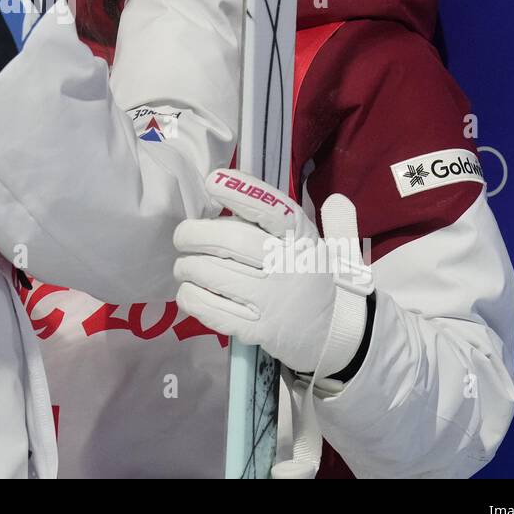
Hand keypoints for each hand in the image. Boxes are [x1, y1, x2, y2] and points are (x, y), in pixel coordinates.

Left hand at [173, 170, 371, 376]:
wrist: (331, 331)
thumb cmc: (310, 275)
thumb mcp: (313, 241)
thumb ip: (291, 215)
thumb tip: (299, 192)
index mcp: (302, 238)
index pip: (274, 210)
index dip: (241, 193)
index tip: (213, 182)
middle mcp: (289, 265)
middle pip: (232, 241)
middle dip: (195, 235)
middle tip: (182, 237)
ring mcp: (273, 300)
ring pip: (215, 274)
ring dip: (188, 267)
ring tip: (184, 266)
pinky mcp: (259, 329)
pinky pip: (213, 310)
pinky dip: (192, 297)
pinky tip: (187, 290)